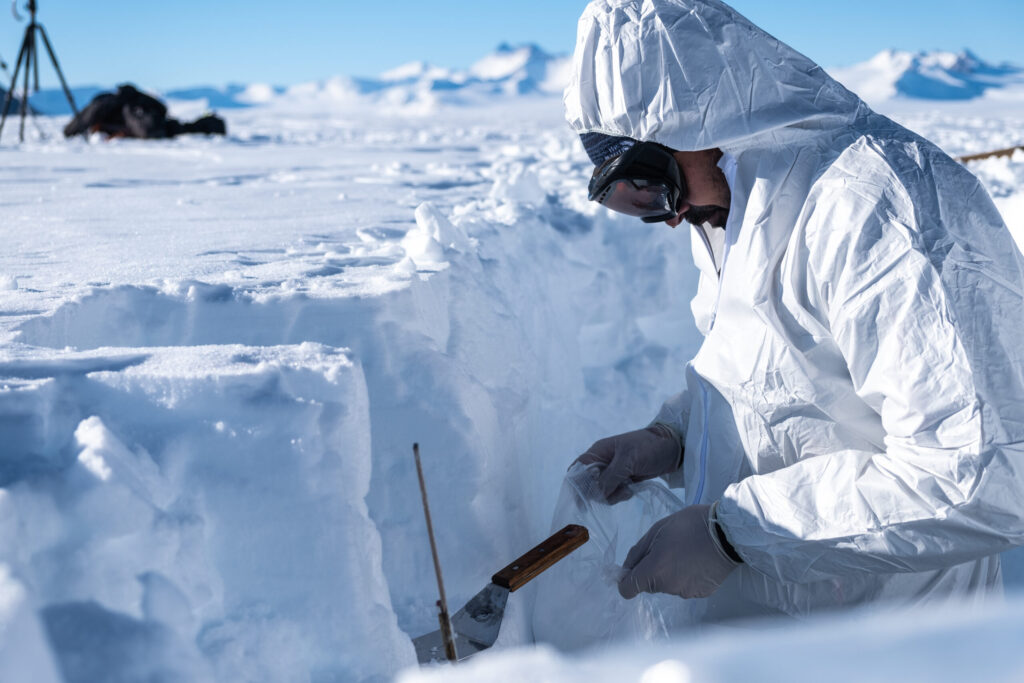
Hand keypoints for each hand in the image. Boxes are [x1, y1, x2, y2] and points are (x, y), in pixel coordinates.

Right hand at [574, 423, 681, 502]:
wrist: (674, 447)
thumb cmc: (649, 447)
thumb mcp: (628, 460)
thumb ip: (610, 478)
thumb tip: (595, 495)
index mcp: (599, 451)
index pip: (578, 469)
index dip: (576, 485)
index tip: (581, 501)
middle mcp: (603, 462)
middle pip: (588, 484)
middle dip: (599, 493)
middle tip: (617, 492)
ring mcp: (613, 472)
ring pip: (602, 491)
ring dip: (612, 495)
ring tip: (627, 491)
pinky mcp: (624, 479)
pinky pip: (614, 493)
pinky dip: (620, 495)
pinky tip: (631, 491)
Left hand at [618, 503, 737, 599]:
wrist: (727, 533)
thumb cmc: (690, 526)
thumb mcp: (658, 530)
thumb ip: (638, 552)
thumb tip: (625, 569)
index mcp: (655, 570)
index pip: (628, 589)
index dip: (626, 579)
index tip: (632, 570)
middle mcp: (668, 586)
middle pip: (649, 585)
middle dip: (652, 570)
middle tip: (667, 549)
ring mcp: (686, 592)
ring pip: (668, 585)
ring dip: (670, 573)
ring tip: (686, 553)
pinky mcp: (702, 593)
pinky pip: (685, 587)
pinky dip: (687, 577)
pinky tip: (697, 561)